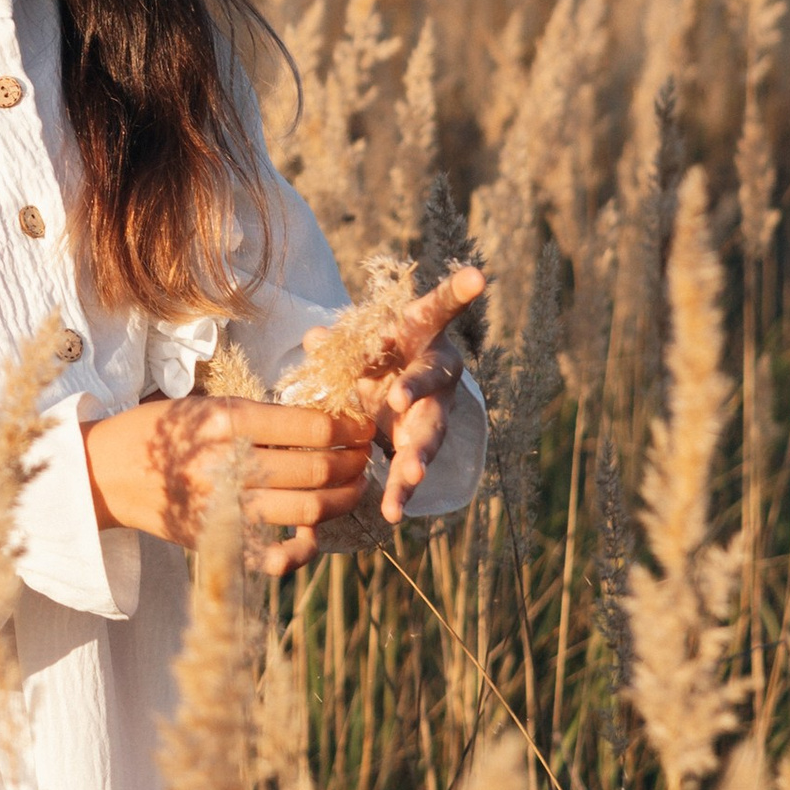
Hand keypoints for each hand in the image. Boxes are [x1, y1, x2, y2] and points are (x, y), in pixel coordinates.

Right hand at [82, 394, 377, 580]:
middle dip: (355, 461)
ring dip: (344, 499)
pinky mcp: (219, 542)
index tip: (360, 424)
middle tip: (365, 453)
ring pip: (309, 511)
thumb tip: (319, 420)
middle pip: (317, 470)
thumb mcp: (201, 404)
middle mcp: (227, 466)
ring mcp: (224, 509)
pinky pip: (277, 557)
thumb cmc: (156, 431)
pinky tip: (314, 532)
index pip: (308, 426)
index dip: (347, 426)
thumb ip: (254, 415)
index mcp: (223, 422)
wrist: (104, 474)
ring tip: (354, 485)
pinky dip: (304, 549)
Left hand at [360, 264, 484, 521]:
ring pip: (429, 434)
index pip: (440, 305)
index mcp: (424, 332)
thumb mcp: (360, 337)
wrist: (398, 380)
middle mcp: (438, 371)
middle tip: (401, 401)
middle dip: (417, 393)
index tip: (478, 276)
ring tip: (407, 480)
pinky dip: (401, 490)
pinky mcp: (423, 441)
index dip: (458, 289)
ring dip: (417, 457)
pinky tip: (391, 513)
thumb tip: (312, 338)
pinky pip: (413, 467)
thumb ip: (340, 338)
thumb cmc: (379, 348)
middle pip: (431, 383)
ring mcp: (435, 410)